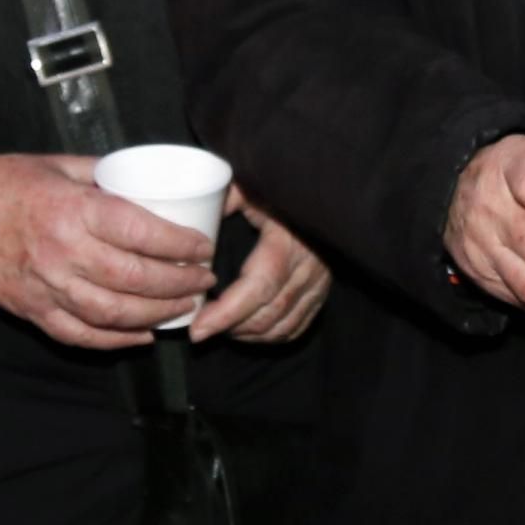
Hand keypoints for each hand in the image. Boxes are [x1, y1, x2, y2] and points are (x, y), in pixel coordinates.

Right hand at [0, 151, 211, 350]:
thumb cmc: (4, 184)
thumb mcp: (57, 165)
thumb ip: (103, 175)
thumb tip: (148, 183)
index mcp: (72, 210)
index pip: (141, 232)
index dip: (180, 244)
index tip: (203, 246)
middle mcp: (62, 252)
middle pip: (135, 278)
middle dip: (179, 283)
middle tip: (203, 279)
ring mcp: (47, 287)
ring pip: (114, 313)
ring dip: (157, 314)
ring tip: (184, 307)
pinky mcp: (32, 311)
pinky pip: (82, 335)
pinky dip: (117, 340)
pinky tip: (143, 335)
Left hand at [191, 193, 332, 345]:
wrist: (328, 196)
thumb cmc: (286, 193)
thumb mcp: (255, 188)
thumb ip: (227, 197)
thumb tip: (196, 212)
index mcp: (286, 243)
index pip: (257, 288)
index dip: (226, 314)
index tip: (198, 328)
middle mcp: (306, 268)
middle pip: (267, 314)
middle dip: (230, 328)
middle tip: (202, 327)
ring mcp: (317, 284)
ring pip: (281, 326)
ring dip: (248, 335)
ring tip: (221, 328)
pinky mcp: (322, 293)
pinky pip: (296, 327)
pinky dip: (270, 336)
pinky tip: (249, 330)